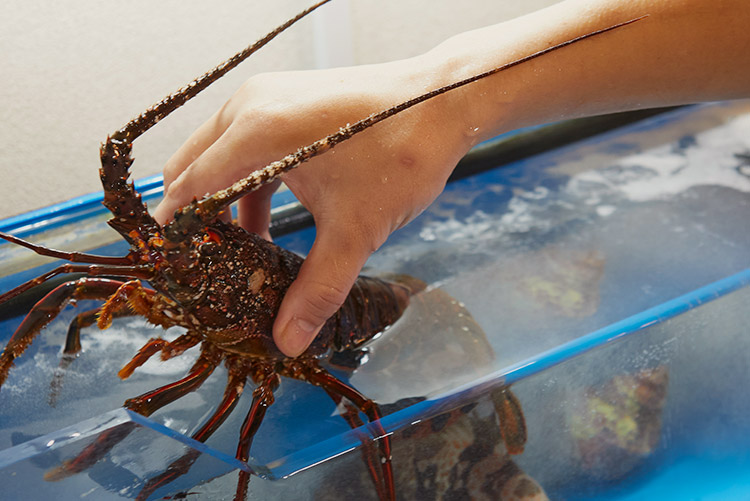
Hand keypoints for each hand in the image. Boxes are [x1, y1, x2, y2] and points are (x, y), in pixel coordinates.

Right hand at [152, 58, 473, 356]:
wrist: (445, 103)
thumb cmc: (402, 154)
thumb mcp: (356, 230)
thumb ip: (318, 288)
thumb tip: (288, 339)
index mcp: (256, 131)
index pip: (187, 187)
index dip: (175, 233)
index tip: (172, 270)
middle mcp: (249, 105)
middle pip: (191, 169)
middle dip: (195, 220)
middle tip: (203, 267)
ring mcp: (266, 98)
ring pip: (217, 158)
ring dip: (222, 205)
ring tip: (237, 255)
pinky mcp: (284, 101)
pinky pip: (245, 147)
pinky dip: (246, 185)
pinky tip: (264, 226)